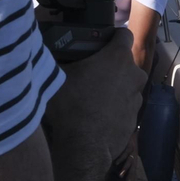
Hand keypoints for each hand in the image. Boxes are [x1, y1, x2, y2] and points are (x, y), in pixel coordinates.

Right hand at [43, 30, 147, 162]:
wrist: (85, 147)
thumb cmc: (71, 107)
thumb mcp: (55, 77)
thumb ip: (56, 59)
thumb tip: (42, 51)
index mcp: (118, 58)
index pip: (124, 34)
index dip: (113, 35)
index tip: (101, 40)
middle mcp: (134, 74)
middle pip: (124, 61)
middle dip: (110, 64)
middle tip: (89, 71)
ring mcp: (137, 96)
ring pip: (126, 83)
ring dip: (113, 85)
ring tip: (91, 95)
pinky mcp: (135, 116)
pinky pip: (125, 104)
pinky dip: (115, 105)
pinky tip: (97, 112)